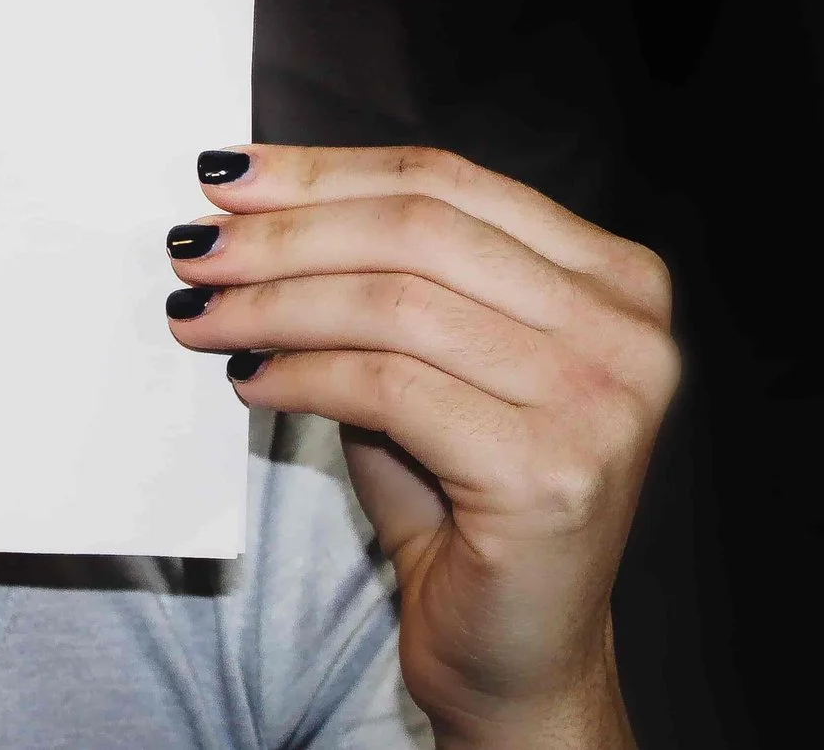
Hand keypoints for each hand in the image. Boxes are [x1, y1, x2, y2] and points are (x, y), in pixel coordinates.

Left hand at [164, 146, 676, 748]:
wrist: (514, 651)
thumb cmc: (461, 498)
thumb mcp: (428, 359)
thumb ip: (375, 275)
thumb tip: (245, 207)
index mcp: (614, 279)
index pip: (447, 182)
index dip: (323, 172)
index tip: (226, 176)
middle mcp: (627, 332)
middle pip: (418, 231)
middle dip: (286, 233)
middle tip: (196, 248)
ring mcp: (599, 404)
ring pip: (394, 305)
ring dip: (273, 304)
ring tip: (199, 314)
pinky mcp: (549, 474)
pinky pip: (387, 388)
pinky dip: (300, 376)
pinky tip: (248, 381)